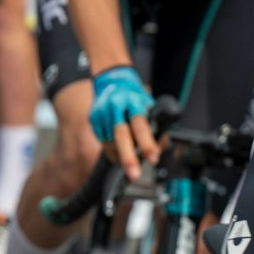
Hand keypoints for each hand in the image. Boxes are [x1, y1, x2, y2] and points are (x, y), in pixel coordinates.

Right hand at [88, 65, 158, 181]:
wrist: (112, 79)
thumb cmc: (134, 95)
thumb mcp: (149, 104)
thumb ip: (155, 125)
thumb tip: (161, 148)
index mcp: (133, 101)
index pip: (141, 125)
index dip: (147, 142)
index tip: (153, 157)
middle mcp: (115, 105)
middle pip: (121, 135)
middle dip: (128, 157)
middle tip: (134, 174)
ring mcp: (102, 112)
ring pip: (109, 142)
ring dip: (120, 155)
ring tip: (129, 163)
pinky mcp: (93, 118)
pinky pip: (102, 140)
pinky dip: (111, 148)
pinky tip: (118, 148)